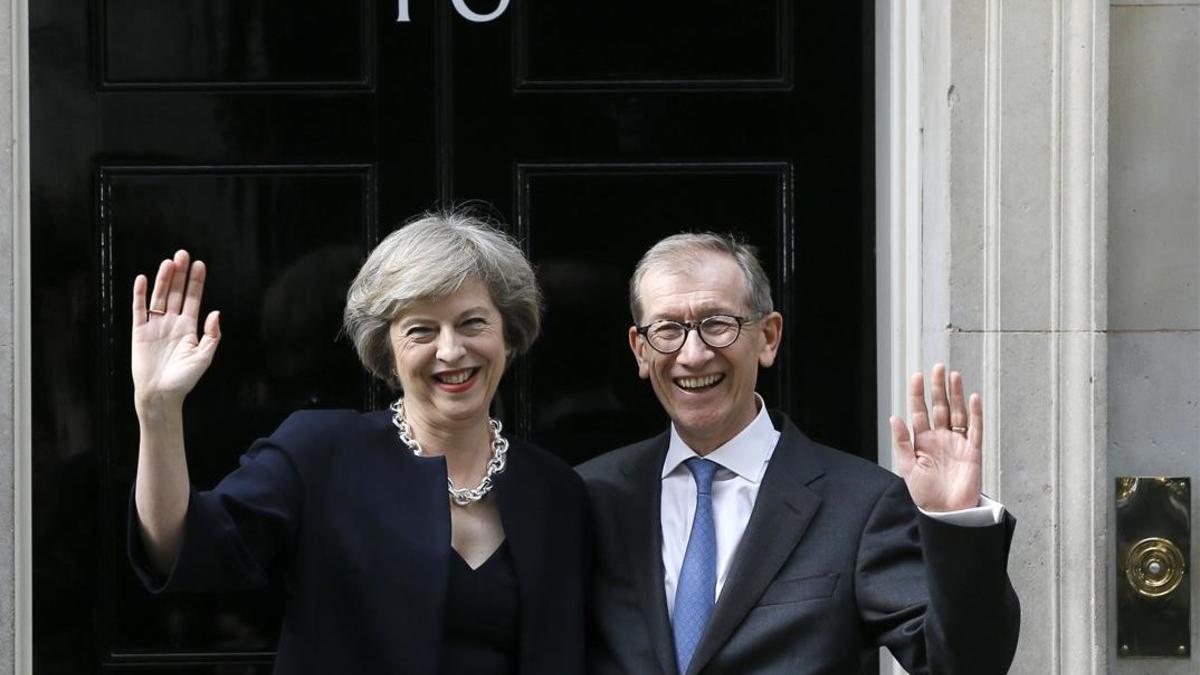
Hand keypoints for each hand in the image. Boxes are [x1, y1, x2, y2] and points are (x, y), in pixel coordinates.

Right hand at [131, 250, 220, 412]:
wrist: (160, 395)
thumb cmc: (184, 379)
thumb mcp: (204, 357)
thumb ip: (212, 336)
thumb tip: (215, 312)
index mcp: (189, 328)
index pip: (193, 299)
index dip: (196, 282)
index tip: (199, 265)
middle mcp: (172, 323)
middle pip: (176, 292)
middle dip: (180, 274)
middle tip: (183, 254)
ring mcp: (155, 326)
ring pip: (159, 297)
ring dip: (163, 279)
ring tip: (168, 262)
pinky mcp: (139, 332)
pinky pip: (139, 309)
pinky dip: (140, 295)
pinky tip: (143, 279)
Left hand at [889, 363, 981, 511]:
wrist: (946, 513)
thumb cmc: (925, 494)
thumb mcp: (908, 467)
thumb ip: (902, 442)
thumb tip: (894, 417)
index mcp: (922, 440)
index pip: (919, 411)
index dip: (918, 394)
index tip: (917, 376)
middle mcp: (940, 438)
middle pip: (940, 407)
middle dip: (938, 387)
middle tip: (938, 368)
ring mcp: (957, 443)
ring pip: (957, 413)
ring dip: (956, 395)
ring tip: (954, 375)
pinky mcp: (973, 451)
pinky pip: (975, 429)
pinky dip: (975, 414)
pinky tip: (973, 398)